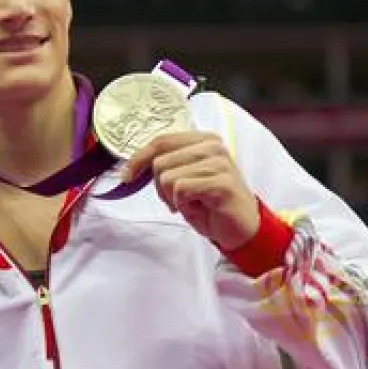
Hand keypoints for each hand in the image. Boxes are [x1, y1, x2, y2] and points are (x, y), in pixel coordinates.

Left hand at [121, 131, 259, 250]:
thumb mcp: (184, 178)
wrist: (241, 228)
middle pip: (159, 162)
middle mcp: (212, 146)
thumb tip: (133, 165)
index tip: (127, 176)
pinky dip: (184, 205)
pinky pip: (181, 190)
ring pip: (167, 178)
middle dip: (161, 188)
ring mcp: (219, 162)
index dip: (138, 158)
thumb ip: (167, 164)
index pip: (161, 141)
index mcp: (203, 140)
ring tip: (194, 203)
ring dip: (174, 198)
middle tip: (179, 200)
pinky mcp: (221, 182)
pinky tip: (201, 208)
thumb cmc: (210, 204)